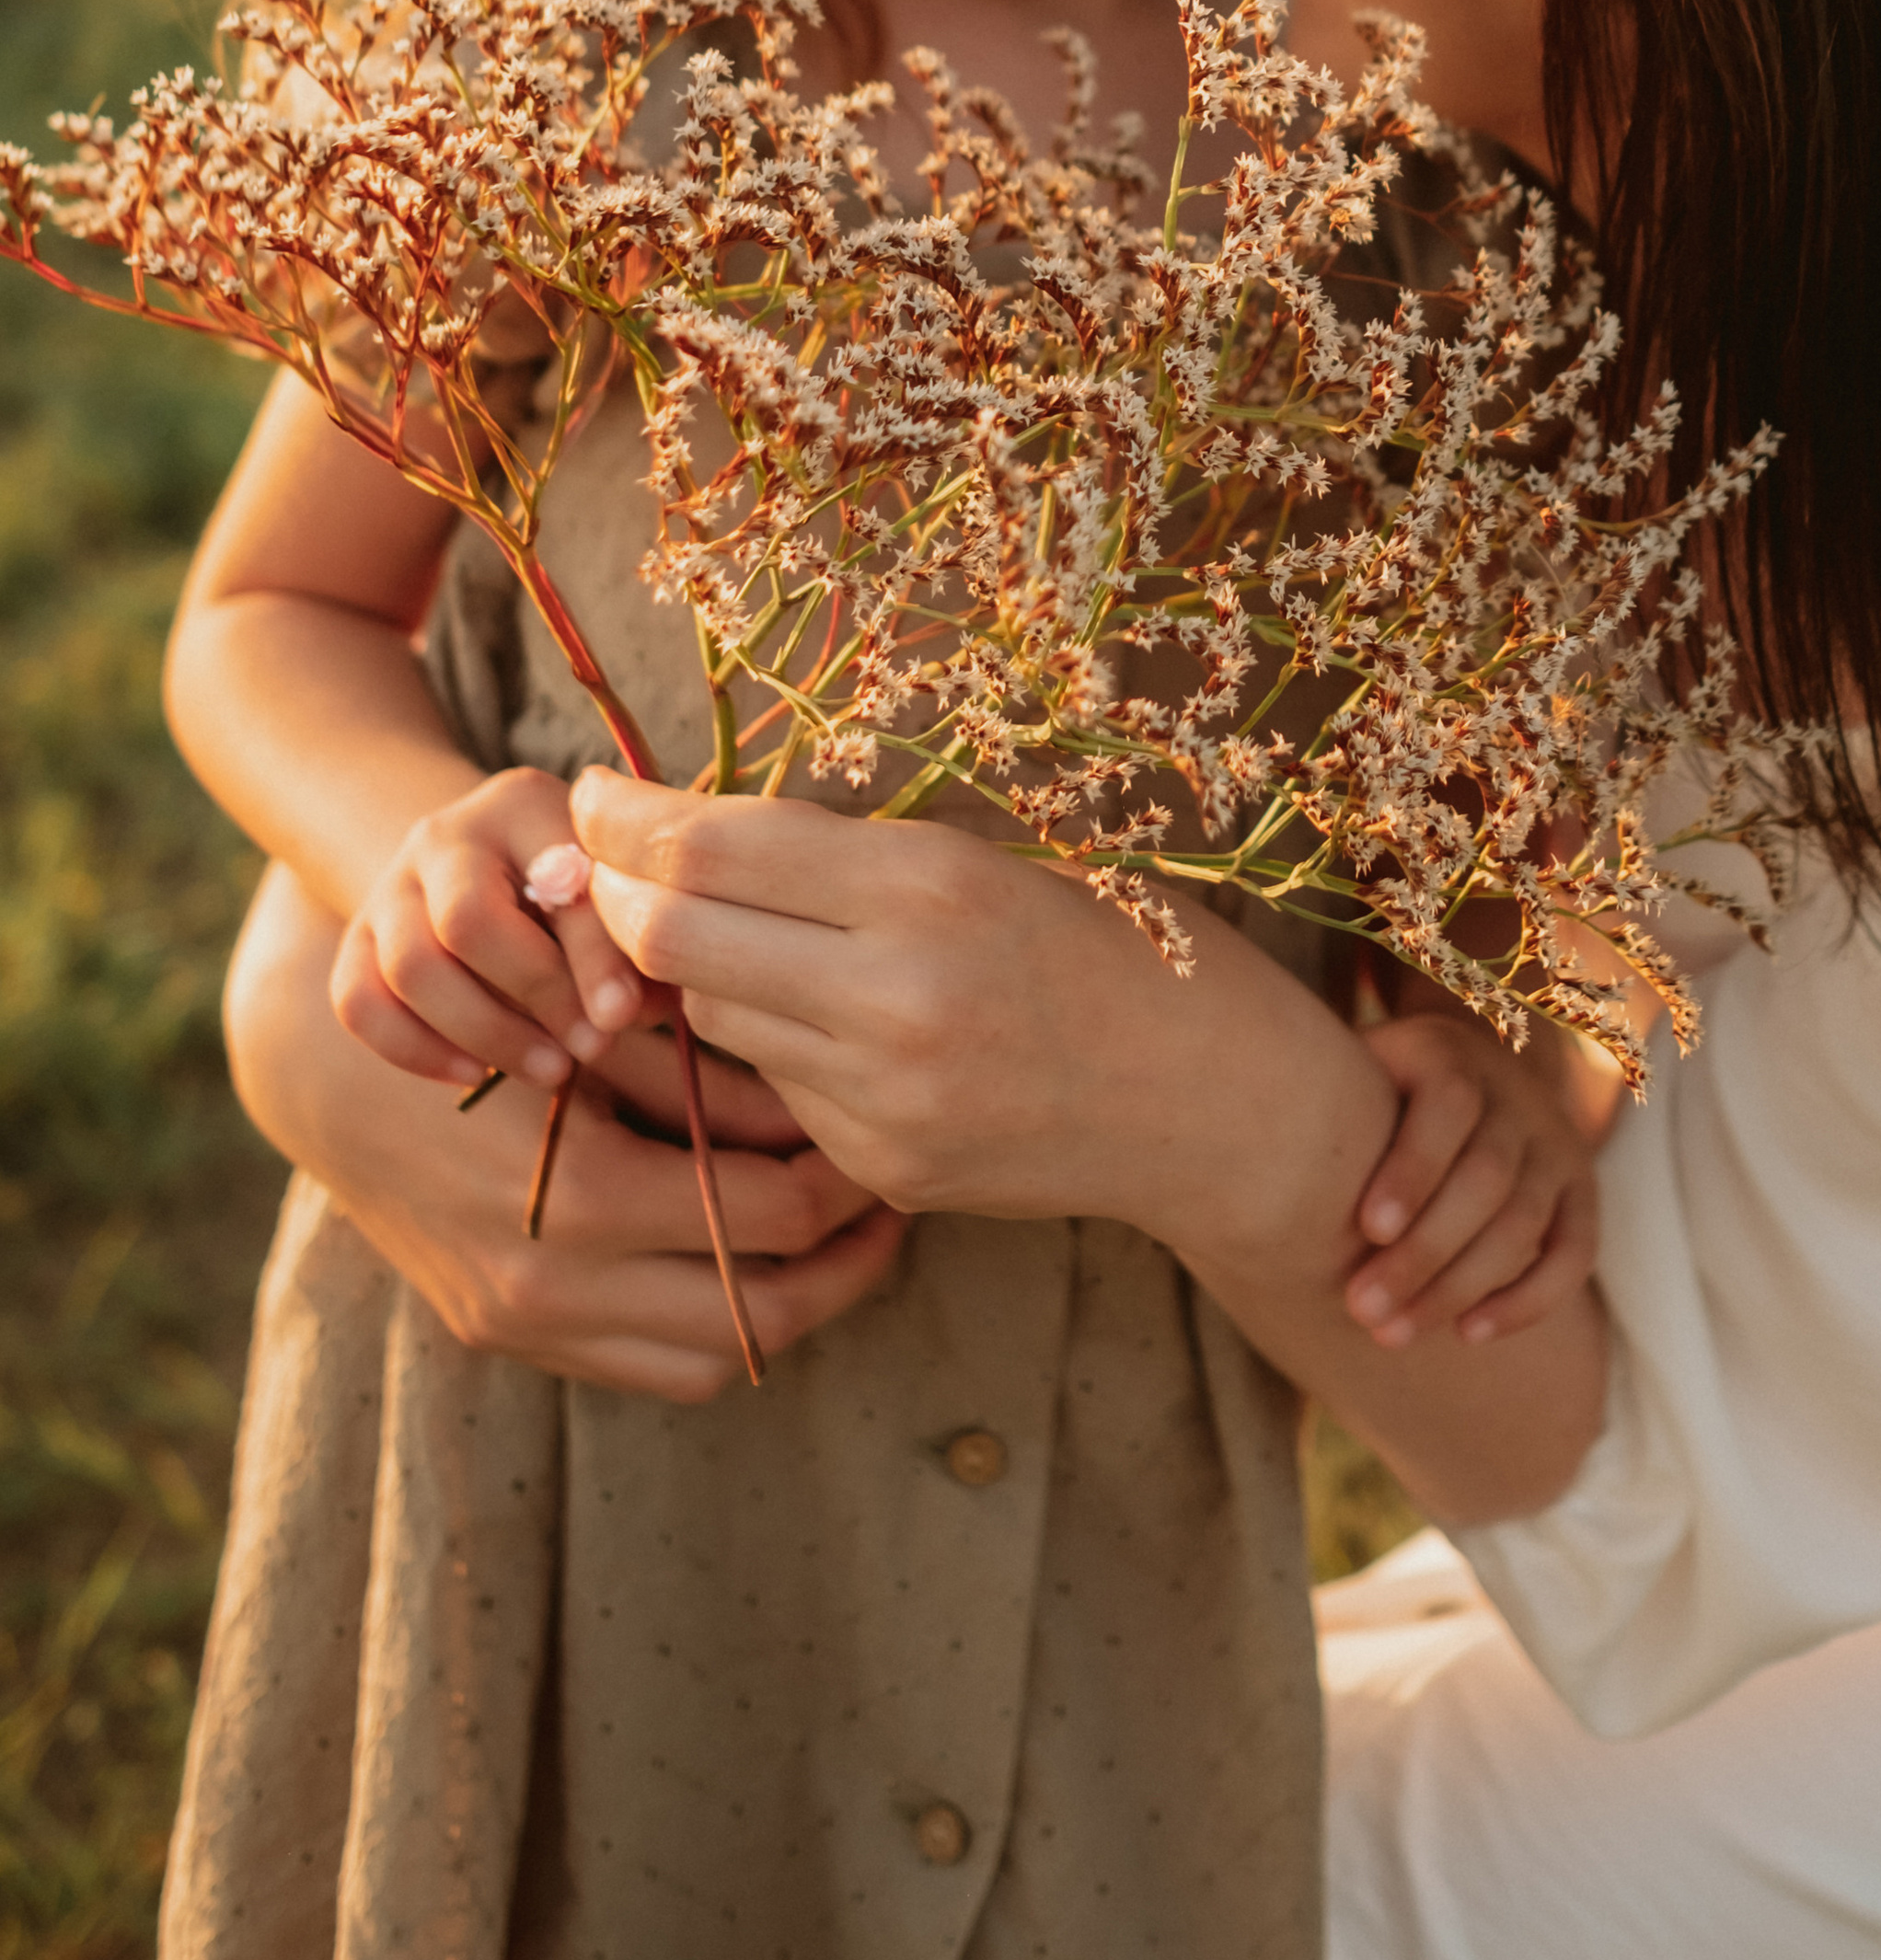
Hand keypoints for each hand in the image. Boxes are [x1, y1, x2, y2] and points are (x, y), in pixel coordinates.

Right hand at [232, 862, 902, 1401]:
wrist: (338, 1078)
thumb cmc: (481, 1012)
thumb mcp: (592, 1020)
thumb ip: (700, 1058)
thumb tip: (827, 1082)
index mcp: (582, 1198)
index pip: (772, 1216)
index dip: (851, 1182)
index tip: (884, 1139)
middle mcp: (553, 1286)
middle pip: (764, 1314)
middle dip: (848, 1265)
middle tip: (892, 1200)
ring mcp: (527, 1326)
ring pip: (714, 1361)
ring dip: (791, 1306)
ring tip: (841, 1238)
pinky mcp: (510, 1340)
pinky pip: (651, 1369)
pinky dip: (717, 1324)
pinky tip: (753, 1259)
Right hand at [330, 766, 648, 1091]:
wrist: (481, 863)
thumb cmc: (572, 883)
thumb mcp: (609, 887)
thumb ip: (628, 942)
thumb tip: (625, 1012)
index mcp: (522, 805)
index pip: (551, 878)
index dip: (592, 956)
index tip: (622, 1017)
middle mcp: (444, 835)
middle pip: (466, 921)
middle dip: (534, 996)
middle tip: (591, 1049)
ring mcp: (390, 886)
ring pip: (410, 969)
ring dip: (486, 1035)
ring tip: (552, 1070)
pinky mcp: (355, 940)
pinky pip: (359, 1003)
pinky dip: (416, 1051)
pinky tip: (475, 1073)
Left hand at [574, 770, 1388, 1255]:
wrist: (1208, 1099)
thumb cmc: (1106, 941)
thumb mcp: (981, 860)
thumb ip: (836, 858)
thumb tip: (679, 828)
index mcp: (930, 886)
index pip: (712, 849)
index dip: (627, 819)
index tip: (593, 792)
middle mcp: (895, 996)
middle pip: (676, 939)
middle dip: (615, 896)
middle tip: (598, 864)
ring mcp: (884, 1097)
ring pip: (713, 1017)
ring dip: (692, 971)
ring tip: (718, 932)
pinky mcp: (882, 1167)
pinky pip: (775, 1090)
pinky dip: (770, 1045)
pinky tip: (814, 1018)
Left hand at [1343, 1011, 1596, 1348]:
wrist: (1467, 1073)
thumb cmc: (1379, 1090)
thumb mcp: (1356, 1069)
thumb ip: (1327, 1102)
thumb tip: (1252, 1158)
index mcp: (1452, 1054)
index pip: (1449, 1105)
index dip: (1412, 1168)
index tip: (1366, 1229)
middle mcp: (1516, 1095)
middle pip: (1486, 1178)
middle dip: (1423, 1253)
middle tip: (1361, 1310)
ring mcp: (1556, 1144)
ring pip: (1523, 1223)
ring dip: (1459, 1287)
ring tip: (1392, 1333)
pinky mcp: (1581, 1193)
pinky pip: (1573, 1253)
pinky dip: (1527, 1300)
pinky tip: (1469, 1334)